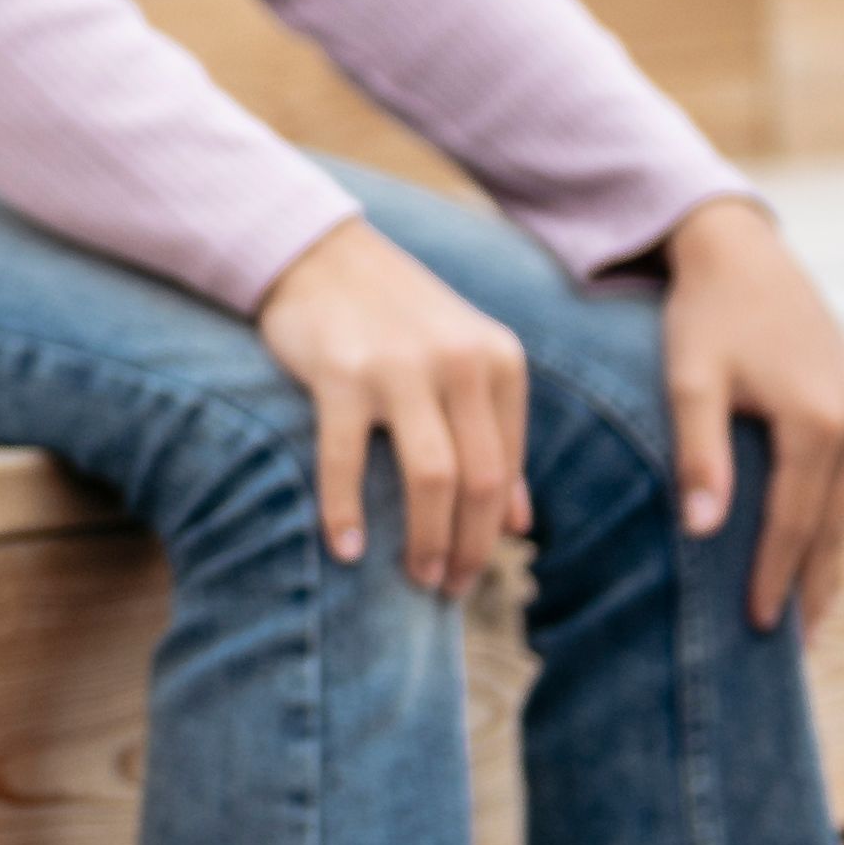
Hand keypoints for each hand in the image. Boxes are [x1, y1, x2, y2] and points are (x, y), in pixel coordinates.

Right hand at [257, 213, 529, 596]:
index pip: (507, 469)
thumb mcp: (465, 366)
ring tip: (416, 577)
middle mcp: (461, 362)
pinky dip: (346, 512)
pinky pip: (347, 460)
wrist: (322, 256)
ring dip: (427, 540)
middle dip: (468, 548)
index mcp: (500, 361)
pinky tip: (347, 549)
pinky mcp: (342, 373)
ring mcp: (401, 366)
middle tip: (446, 589)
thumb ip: (496, 437)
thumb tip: (521, 527)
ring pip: (433, 477)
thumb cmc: (397, 321)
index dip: (492, 531)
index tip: (471, 568)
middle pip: (480, 481)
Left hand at [648, 196, 843, 637]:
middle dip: (816, 587)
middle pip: (834, 524)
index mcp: (817, 419)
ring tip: (811, 616)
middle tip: (799, 649)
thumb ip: (698, 455)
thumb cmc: (703, 314)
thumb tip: (705, 530)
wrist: (740, 250)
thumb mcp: (689, 380)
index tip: (756, 627)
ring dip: (830, 559)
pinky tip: (817, 549)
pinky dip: (834, 519)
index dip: (774, 577)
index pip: (795, 521)